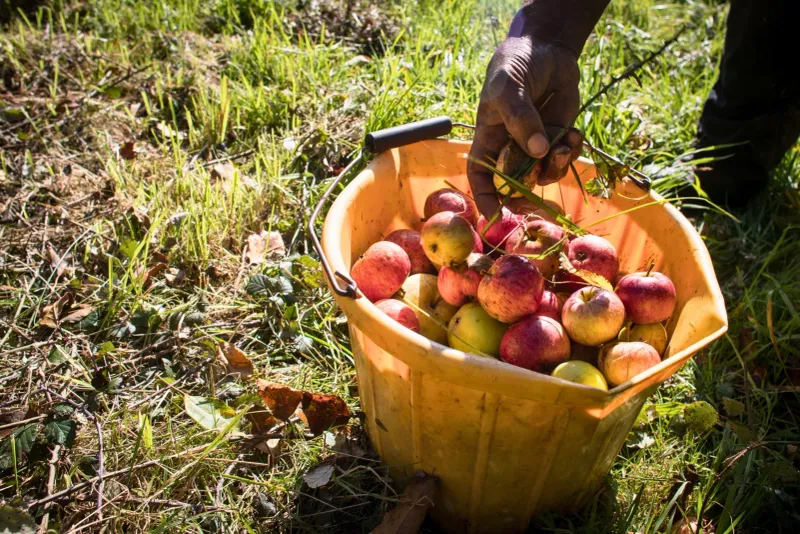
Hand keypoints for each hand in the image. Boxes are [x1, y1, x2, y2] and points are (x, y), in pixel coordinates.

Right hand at [467, 36, 583, 216]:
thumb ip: (521, 119)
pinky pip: (565, 158)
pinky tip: (575, 133)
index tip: (494, 215)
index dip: (485, 198)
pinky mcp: (559, 137)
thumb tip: (538, 152)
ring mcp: (536, 144)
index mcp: (489, 139)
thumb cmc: (515, 65)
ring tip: (565, 144)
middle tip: (539, 204)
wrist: (547, 48)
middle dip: (527, 195)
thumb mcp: (509, 88)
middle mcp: (511, 147)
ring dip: (557, 166)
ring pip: (544, 174)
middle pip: (514, 184)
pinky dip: (573, 151)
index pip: (481, 175)